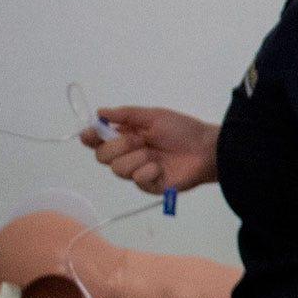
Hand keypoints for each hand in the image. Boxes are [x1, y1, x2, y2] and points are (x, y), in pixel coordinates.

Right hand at [81, 106, 218, 193]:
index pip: (98, 140)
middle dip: (117, 146)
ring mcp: (138, 171)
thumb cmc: (182, 130)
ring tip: (154, 154)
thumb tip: (100, 112)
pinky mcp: (150, 185)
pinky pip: (137, 180)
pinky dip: (147, 171)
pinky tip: (160, 168)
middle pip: (102, 156)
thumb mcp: (154, 116)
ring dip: (135, 158)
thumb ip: (126, 115)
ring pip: (117, 169)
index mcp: (127, 136)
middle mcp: (128, 155)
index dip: (91, 137)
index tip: (92, 134)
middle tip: (139, 140)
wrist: (207, 148)